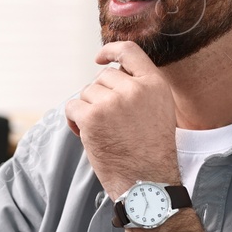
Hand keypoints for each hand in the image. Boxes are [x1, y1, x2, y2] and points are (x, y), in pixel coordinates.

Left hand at [64, 41, 178, 198]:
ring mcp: (112, 102)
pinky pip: (72, 107)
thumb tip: (110, 73)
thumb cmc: (151, 152)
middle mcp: (134, 89)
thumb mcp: (159, 111)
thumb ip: (140, 89)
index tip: (100, 58)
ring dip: (87, 110)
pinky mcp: (93, 117)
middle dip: (99, 95)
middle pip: (103, 76)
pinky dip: (73, 120)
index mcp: (154, 84)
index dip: (111, 50)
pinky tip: (85, 134)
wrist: (147, 181)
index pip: (130, 52)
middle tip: (107, 120)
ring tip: (101, 131)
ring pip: (86, 92)